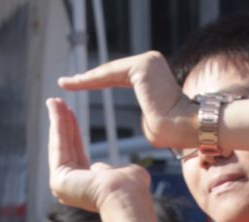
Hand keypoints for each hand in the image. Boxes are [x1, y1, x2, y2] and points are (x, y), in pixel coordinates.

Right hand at [47, 97, 149, 211]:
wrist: (128, 196)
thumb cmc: (132, 188)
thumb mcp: (124, 173)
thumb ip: (113, 169)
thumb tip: (104, 169)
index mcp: (87, 187)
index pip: (78, 154)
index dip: (74, 132)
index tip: (70, 113)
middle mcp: (72, 188)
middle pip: (66, 148)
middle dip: (62, 123)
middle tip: (56, 102)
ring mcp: (63, 186)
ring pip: (60, 146)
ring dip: (57, 121)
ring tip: (54, 100)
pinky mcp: (58, 180)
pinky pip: (58, 147)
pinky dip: (57, 126)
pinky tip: (56, 109)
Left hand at [58, 51, 195, 149]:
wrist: (183, 129)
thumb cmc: (171, 134)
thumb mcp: (154, 122)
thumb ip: (147, 115)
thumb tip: (145, 119)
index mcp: (154, 75)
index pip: (119, 77)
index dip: (98, 82)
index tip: (79, 85)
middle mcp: (151, 62)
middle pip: (112, 72)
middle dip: (89, 78)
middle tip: (65, 82)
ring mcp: (148, 61)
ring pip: (110, 72)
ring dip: (86, 79)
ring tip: (65, 83)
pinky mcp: (142, 65)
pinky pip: (111, 74)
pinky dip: (92, 80)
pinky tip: (75, 83)